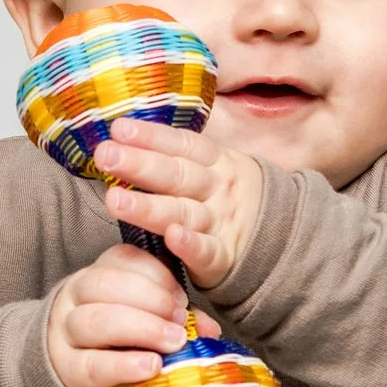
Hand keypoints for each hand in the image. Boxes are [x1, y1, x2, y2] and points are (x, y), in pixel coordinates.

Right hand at [44, 243, 220, 386]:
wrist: (71, 365)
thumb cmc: (118, 335)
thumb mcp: (145, 315)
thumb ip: (175, 316)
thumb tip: (210, 330)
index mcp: (98, 273)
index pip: (122, 258)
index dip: (156, 275)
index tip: (181, 298)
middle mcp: (76, 296)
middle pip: (104, 285)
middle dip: (150, 300)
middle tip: (180, 321)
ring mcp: (66, 331)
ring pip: (96, 321)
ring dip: (141, 329)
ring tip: (174, 343)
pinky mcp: (66, 368)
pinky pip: (92, 364)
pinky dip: (124, 365)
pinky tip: (151, 366)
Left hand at [95, 120, 265, 291]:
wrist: (280, 235)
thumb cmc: (225, 197)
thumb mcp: (212, 168)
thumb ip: (173, 156)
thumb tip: (119, 137)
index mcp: (215, 162)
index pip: (182, 144)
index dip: (151, 136)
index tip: (118, 128)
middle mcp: (217, 188)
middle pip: (177, 174)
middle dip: (139, 164)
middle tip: (105, 155)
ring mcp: (221, 222)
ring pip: (184, 212)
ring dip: (150, 207)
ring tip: (115, 200)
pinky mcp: (223, 257)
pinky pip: (207, 251)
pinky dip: (191, 245)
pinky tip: (172, 237)